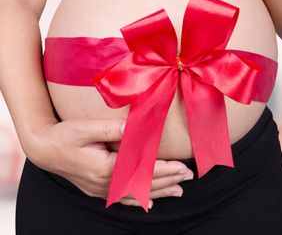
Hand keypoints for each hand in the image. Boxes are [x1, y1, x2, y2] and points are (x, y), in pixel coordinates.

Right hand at [27, 118, 193, 208]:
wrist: (42, 148)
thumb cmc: (65, 135)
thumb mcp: (87, 128)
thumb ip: (112, 129)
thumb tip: (134, 127)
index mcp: (106, 168)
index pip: (144, 171)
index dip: (166, 170)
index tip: (184, 168)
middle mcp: (105, 183)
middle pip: (144, 184)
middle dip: (169, 181)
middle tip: (189, 177)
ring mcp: (100, 189)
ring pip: (136, 194)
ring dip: (159, 192)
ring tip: (179, 191)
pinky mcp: (97, 189)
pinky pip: (122, 198)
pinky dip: (138, 200)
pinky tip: (150, 203)